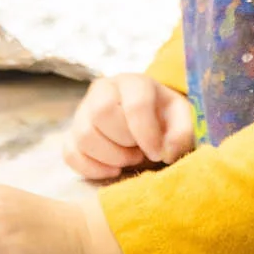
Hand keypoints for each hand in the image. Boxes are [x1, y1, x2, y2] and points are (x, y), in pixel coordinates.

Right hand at [64, 75, 195, 180]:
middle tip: (140, 152)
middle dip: (124, 142)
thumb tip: (166, 151)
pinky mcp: (72, 134)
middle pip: (102, 113)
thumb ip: (182, 133)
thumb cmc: (166, 119)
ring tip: (129, 159)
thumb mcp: (183, 120)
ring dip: (110, 157)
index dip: (146, 134)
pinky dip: (91, 168)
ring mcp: (83, 111)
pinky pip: (70, 153)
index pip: (134, 104)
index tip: (158, 153)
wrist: (149, 122)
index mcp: (134, 82)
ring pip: (83, 135)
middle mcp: (103, 90)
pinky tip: (112, 171)